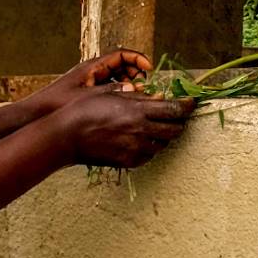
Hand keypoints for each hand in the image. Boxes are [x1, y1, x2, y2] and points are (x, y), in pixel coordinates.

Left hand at [23, 50, 152, 117]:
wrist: (37, 113)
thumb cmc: (59, 103)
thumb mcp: (89, 97)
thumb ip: (112, 92)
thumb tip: (136, 89)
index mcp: (93, 66)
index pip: (121, 54)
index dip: (138, 59)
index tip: (150, 68)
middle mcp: (93, 70)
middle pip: (122, 64)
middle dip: (137, 72)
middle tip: (145, 86)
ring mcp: (92, 81)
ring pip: (118, 76)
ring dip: (130, 83)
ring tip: (137, 96)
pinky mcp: (90, 91)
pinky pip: (111, 87)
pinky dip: (121, 91)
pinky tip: (125, 104)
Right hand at [53, 89, 195, 168]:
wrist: (66, 136)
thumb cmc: (85, 109)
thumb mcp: (112, 95)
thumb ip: (138, 98)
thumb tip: (159, 98)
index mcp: (138, 111)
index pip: (175, 110)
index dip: (187, 106)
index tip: (192, 102)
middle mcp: (141, 132)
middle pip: (175, 130)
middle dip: (178, 121)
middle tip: (175, 114)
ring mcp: (136, 150)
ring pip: (164, 144)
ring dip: (163, 135)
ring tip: (154, 126)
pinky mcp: (129, 162)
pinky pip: (149, 155)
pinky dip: (150, 147)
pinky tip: (140, 139)